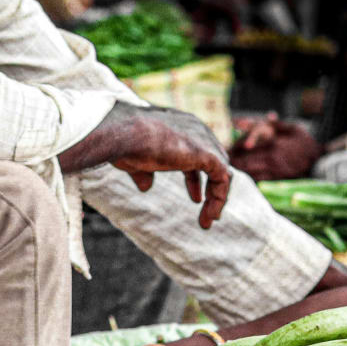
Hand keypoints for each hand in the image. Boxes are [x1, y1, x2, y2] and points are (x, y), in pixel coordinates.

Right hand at [62, 102, 231, 228]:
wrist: (124, 136)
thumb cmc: (123, 144)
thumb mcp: (134, 160)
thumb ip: (143, 171)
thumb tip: (146, 187)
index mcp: (180, 126)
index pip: (197, 152)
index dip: (195, 176)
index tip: (195, 198)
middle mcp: (196, 130)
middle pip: (214, 161)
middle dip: (211, 186)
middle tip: (205, 209)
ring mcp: (204, 141)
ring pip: (222, 172)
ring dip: (216, 197)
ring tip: (209, 219)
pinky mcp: (209, 154)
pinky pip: (223, 179)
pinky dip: (219, 198)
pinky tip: (210, 216)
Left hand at [230, 112, 320, 180]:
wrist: (320, 164)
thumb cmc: (307, 145)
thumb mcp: (294, 129)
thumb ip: (277, 125)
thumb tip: (266, 116)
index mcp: (274, 144)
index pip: (248, 145)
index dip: (236, 147)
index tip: (226, 147)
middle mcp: (271, 158)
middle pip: (244, 160)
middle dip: (232, 159)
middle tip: (222, 158)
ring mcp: (273, 171)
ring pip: (248, 171)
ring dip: (237, 169)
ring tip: (227, 168)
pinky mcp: (276, 180)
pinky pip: (258, 180)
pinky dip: (248, 178)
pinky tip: (241, 177)